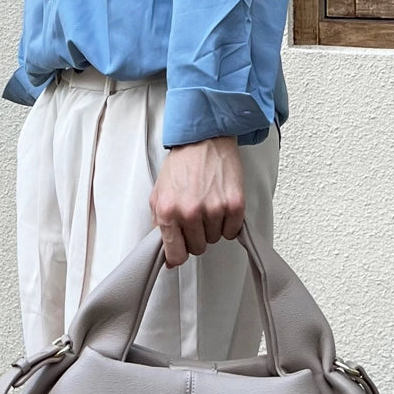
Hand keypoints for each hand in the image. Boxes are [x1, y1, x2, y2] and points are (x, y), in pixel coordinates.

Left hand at [149, 136, 244, 267]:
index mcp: (168, 211)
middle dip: (196, 235)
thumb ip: (159, 224)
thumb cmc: (182, 163)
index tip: (181, 250)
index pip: (175, 254)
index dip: (179, 254)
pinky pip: (232, 231)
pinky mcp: (235, 204)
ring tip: (208, 204)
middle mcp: (190, 212)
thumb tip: (166, 252)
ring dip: (212, 227)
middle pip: (198, 247)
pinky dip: (229, 222)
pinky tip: (221, 204)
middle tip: (196, 215)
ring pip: (216, 239)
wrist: (204, 138)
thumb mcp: (159, 193)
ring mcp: (214, 209)